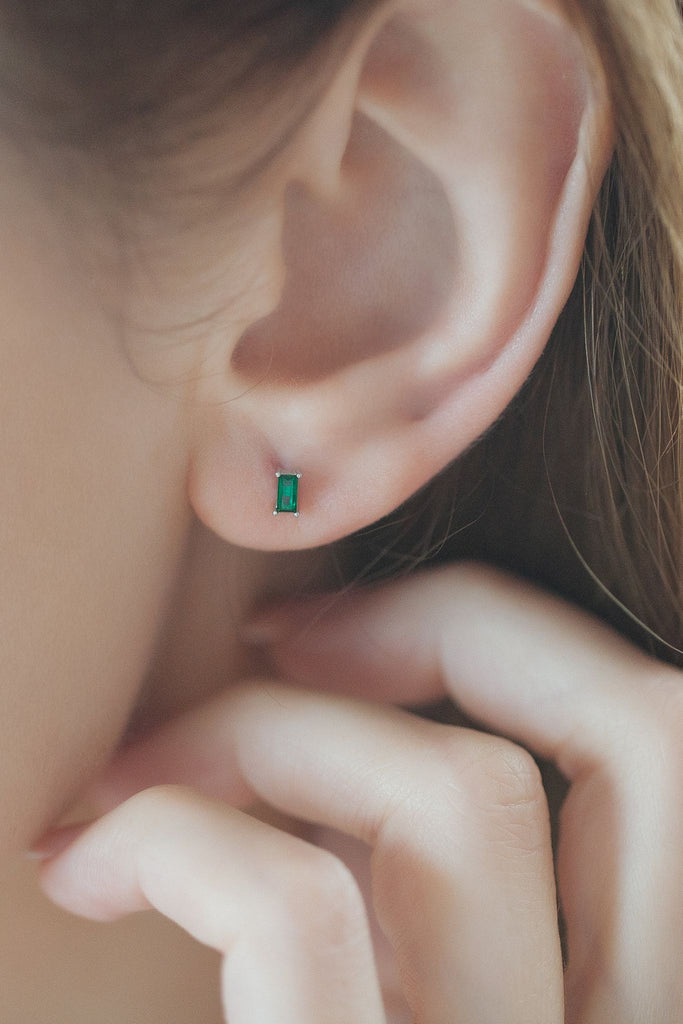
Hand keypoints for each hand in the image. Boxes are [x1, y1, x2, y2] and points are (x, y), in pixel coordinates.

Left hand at [31, 564, 681, 1022]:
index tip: (334, 623)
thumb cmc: (295, 1020)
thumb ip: (426, 862)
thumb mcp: (413, 962)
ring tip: (134, 775)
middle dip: (442, 629)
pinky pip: (306, 914)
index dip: (513, 636)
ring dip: (275, 734)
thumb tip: (362, 695)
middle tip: (268, 633)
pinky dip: (184, 839)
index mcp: (641, 989)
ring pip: (463, 804)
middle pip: (629, 734)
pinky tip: (94, 860)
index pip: (666, 735)